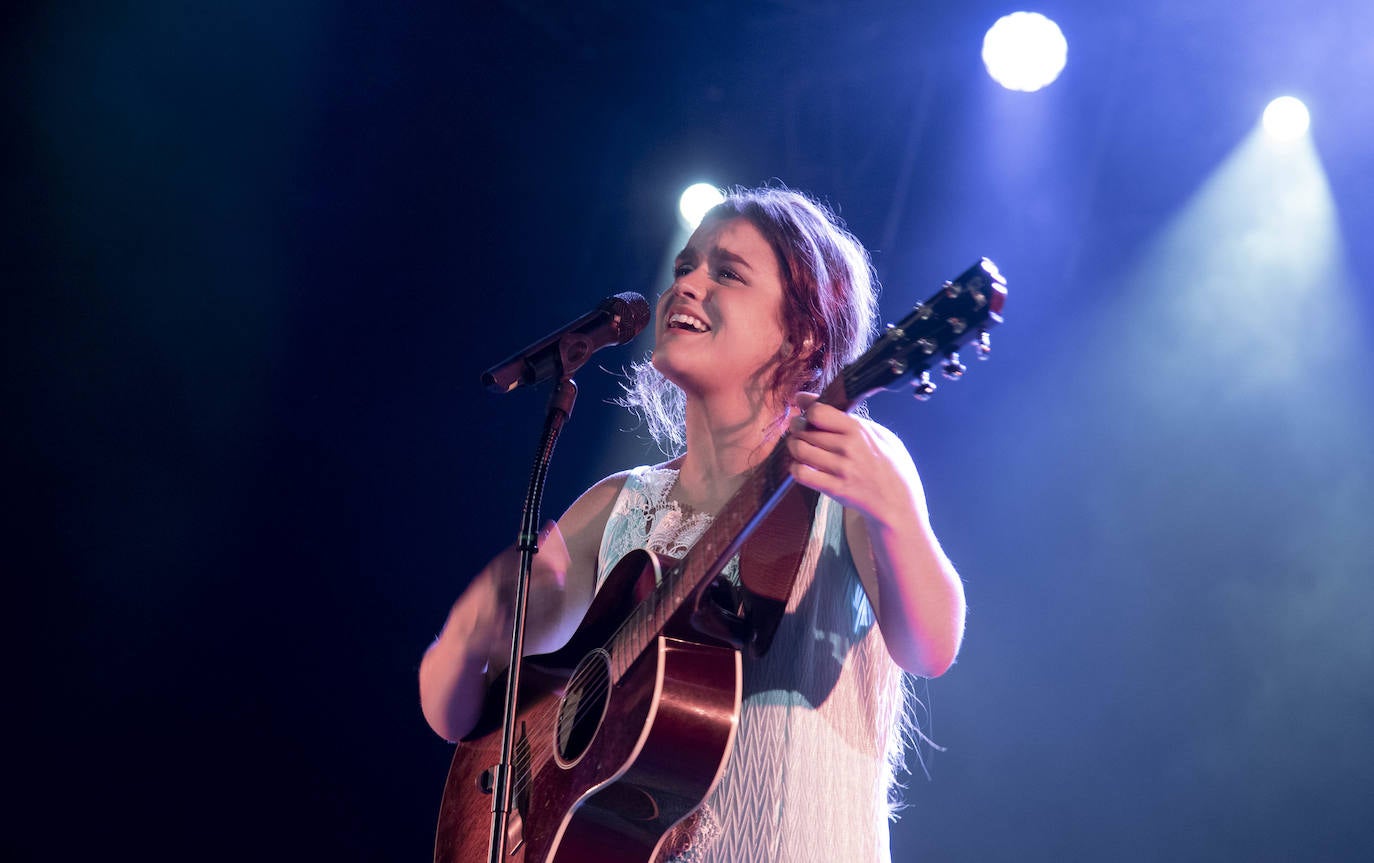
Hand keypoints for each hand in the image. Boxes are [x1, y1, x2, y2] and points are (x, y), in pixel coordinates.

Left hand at [785, 393, 928, 529]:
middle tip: (801, 432)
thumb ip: (841, 414)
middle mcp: (848, 448)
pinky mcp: (834, 489)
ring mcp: (841, 469)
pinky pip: (801, 473)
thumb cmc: (889, 463)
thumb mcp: (876, 432)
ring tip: (802, 448)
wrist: (899, 501)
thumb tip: (804, 398)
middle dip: (797, 429)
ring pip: (799, 450)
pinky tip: (804, 466)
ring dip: (794, 447)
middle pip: (804, 430)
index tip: (809, 417)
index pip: (817, 412)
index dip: (807, 412)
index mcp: (859, 429)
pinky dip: (796, 468)